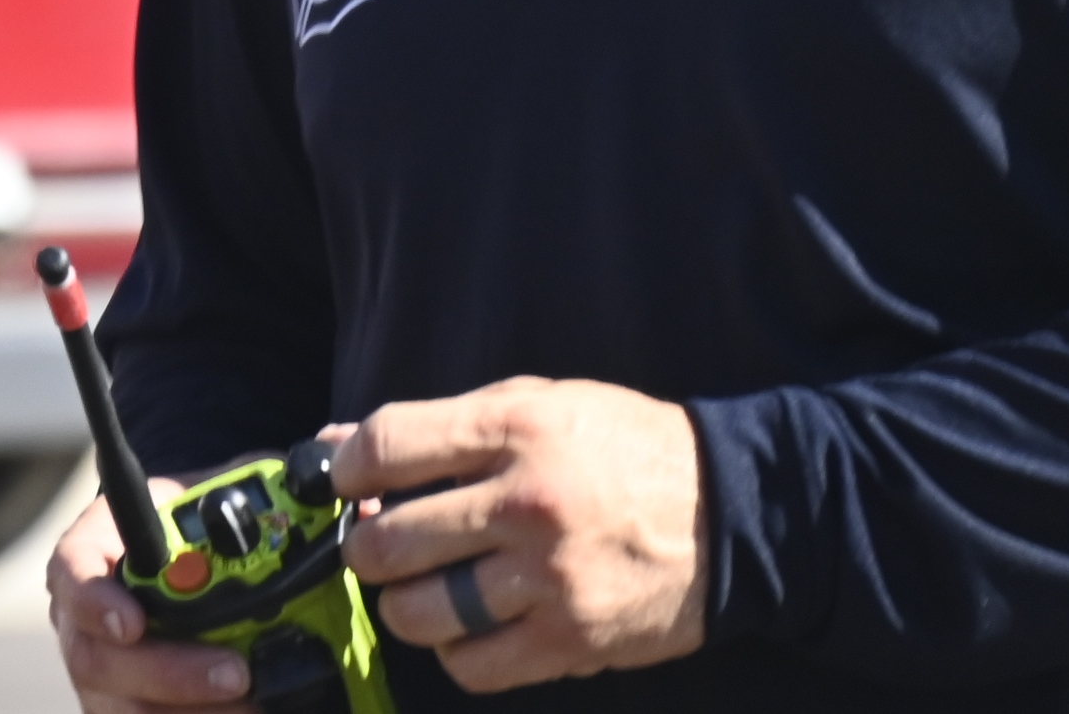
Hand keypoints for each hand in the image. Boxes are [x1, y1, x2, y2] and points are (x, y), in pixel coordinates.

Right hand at [47, 487, 249, 710]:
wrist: (191, 555)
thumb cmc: (194, 518)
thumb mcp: (211, 490)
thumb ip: (236, 494)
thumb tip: (283, 498)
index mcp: (92, 546)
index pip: (72, 570)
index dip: (94, 601)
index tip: (134, 624)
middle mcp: (82, 616)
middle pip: (97, 660)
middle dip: (170, 673)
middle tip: (236, 674)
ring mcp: (97, 672)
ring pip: (122, 709)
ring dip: (190, 711)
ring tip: (250, 704)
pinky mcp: (119, 706)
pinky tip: (242, 712)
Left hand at [335, 377, 706, 691]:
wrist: (725, 511)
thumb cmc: (621, 447)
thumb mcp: (540, 403)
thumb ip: (447, 425)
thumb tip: (343, 441)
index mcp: (516, 427)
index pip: (391, 445)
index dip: (346, 467)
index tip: (344, 480)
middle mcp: (525, 501)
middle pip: (389, 541)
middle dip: (363, 546)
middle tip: (377, 541)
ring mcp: (546, 578)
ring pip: (418, 613)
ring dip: (403, 604)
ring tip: (420, 586)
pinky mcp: (567, 641)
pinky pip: (469, 665)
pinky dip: (455, 650)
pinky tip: (471, 623)